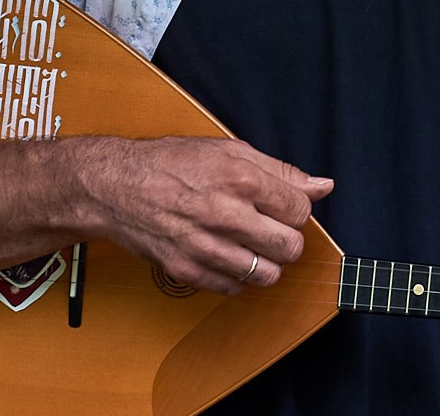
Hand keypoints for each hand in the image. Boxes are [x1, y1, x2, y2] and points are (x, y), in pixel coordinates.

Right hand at [68, 136, 331, 294]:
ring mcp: (205, 247)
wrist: (116, 186)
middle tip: (272, 229)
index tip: (283, 207)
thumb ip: (281, 171)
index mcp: (241, 180)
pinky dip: (237, 277)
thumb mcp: (230, 151)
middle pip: (290, 247)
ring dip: (266, 262)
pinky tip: (227, 255)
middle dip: (288, 239)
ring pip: (267, 275)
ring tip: (252, 245)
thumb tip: (323, 186)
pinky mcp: (186, 270)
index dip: (296, 210)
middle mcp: (225, 215)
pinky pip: (234, 288)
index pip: (300, 210)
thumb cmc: (173, 163)